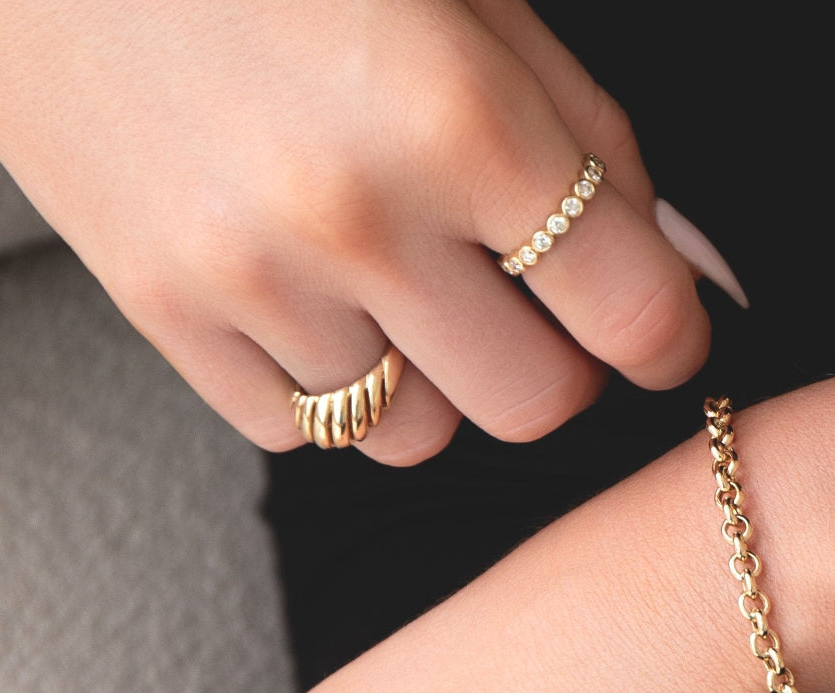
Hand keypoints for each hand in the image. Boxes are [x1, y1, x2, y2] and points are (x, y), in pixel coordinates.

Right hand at [0, 0, 729, 462]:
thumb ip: (586, 138)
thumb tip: (672, 269)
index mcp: (460, 117)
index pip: (631, 311)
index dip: (670, 341)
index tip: (662, 340)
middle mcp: (357, 219)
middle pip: (532, 405)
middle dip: (556, 370)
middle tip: (532, 313)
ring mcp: (249, 279)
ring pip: (415, 432)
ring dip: (436, 380)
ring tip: (399, 289)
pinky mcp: (163, 312)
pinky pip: (302, 429)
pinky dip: (331, 388)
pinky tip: (314, 304)